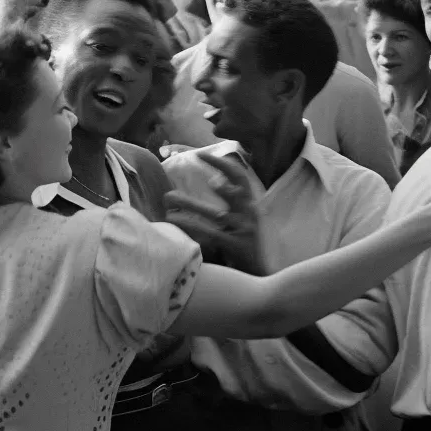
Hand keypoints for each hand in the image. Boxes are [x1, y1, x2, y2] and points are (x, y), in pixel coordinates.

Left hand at [165, 152, 264, 272]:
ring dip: (189, 204)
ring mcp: (244, 230)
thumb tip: (213, 181)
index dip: (222, 163)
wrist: (262, 276)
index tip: (202, 155)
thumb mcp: (243, 220)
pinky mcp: (236, 246)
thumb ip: (232, 203)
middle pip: (234, 187)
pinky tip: (173, 220)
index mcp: (251, 205)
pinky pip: (209, 233)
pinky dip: (190, 225)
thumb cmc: (246, 247)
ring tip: (168, 198)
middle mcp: (250, 214)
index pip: (240, 177)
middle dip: (215, 170)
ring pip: (215, 213)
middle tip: (187, 164)